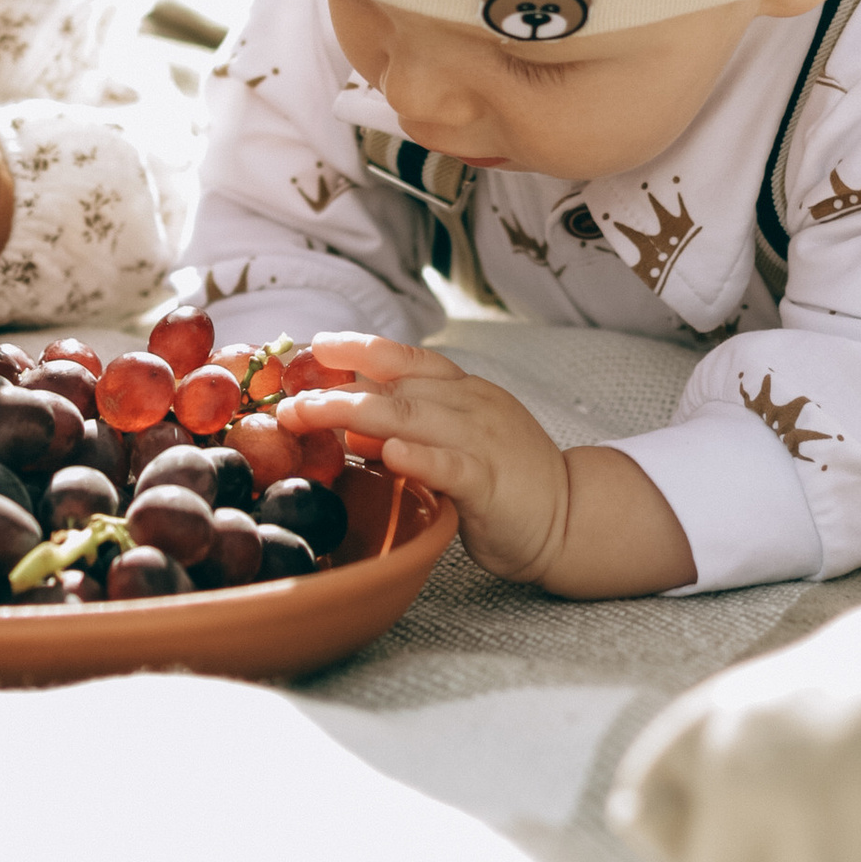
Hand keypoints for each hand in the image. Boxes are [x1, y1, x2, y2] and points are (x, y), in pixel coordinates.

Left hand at [276, 334, 696, 596]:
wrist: (571, 516)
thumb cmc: (507, 481)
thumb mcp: (457, 443)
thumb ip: (411, 430)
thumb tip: (352, 427)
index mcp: (464, 391)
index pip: (406, 358)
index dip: (360, 349)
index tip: (316, 346)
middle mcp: (471, 406)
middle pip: (396, 387)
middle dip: (336, 392)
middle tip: (289, 402)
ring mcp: (482, 442)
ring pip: (413, 418)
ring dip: (356, 415)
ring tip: (312, 416)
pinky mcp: (491, 485)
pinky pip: (452, 467)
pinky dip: (420, 458)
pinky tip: (389, 454)